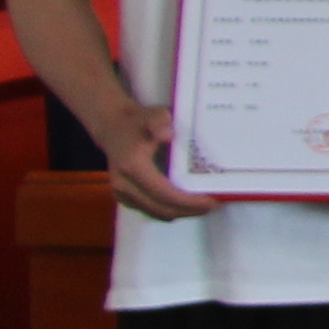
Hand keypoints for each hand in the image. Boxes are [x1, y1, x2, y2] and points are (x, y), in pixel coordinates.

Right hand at [95, 100, 212, 224]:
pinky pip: (152, 211)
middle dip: (191, 210)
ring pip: (158, 213)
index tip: (212, 201)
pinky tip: (188, 202)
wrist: (113, 128)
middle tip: (216, 204)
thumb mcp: (152, 114)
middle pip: (163, 209)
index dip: (189, 202)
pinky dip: (171, 210)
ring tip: (205, 205)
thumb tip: (168, 135)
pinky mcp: (124, 198)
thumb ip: (159, 121)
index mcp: (132, 167)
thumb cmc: (138, 122)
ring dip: (182, 212)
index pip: (164, 194)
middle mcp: (124, 185)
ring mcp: (122, 194)